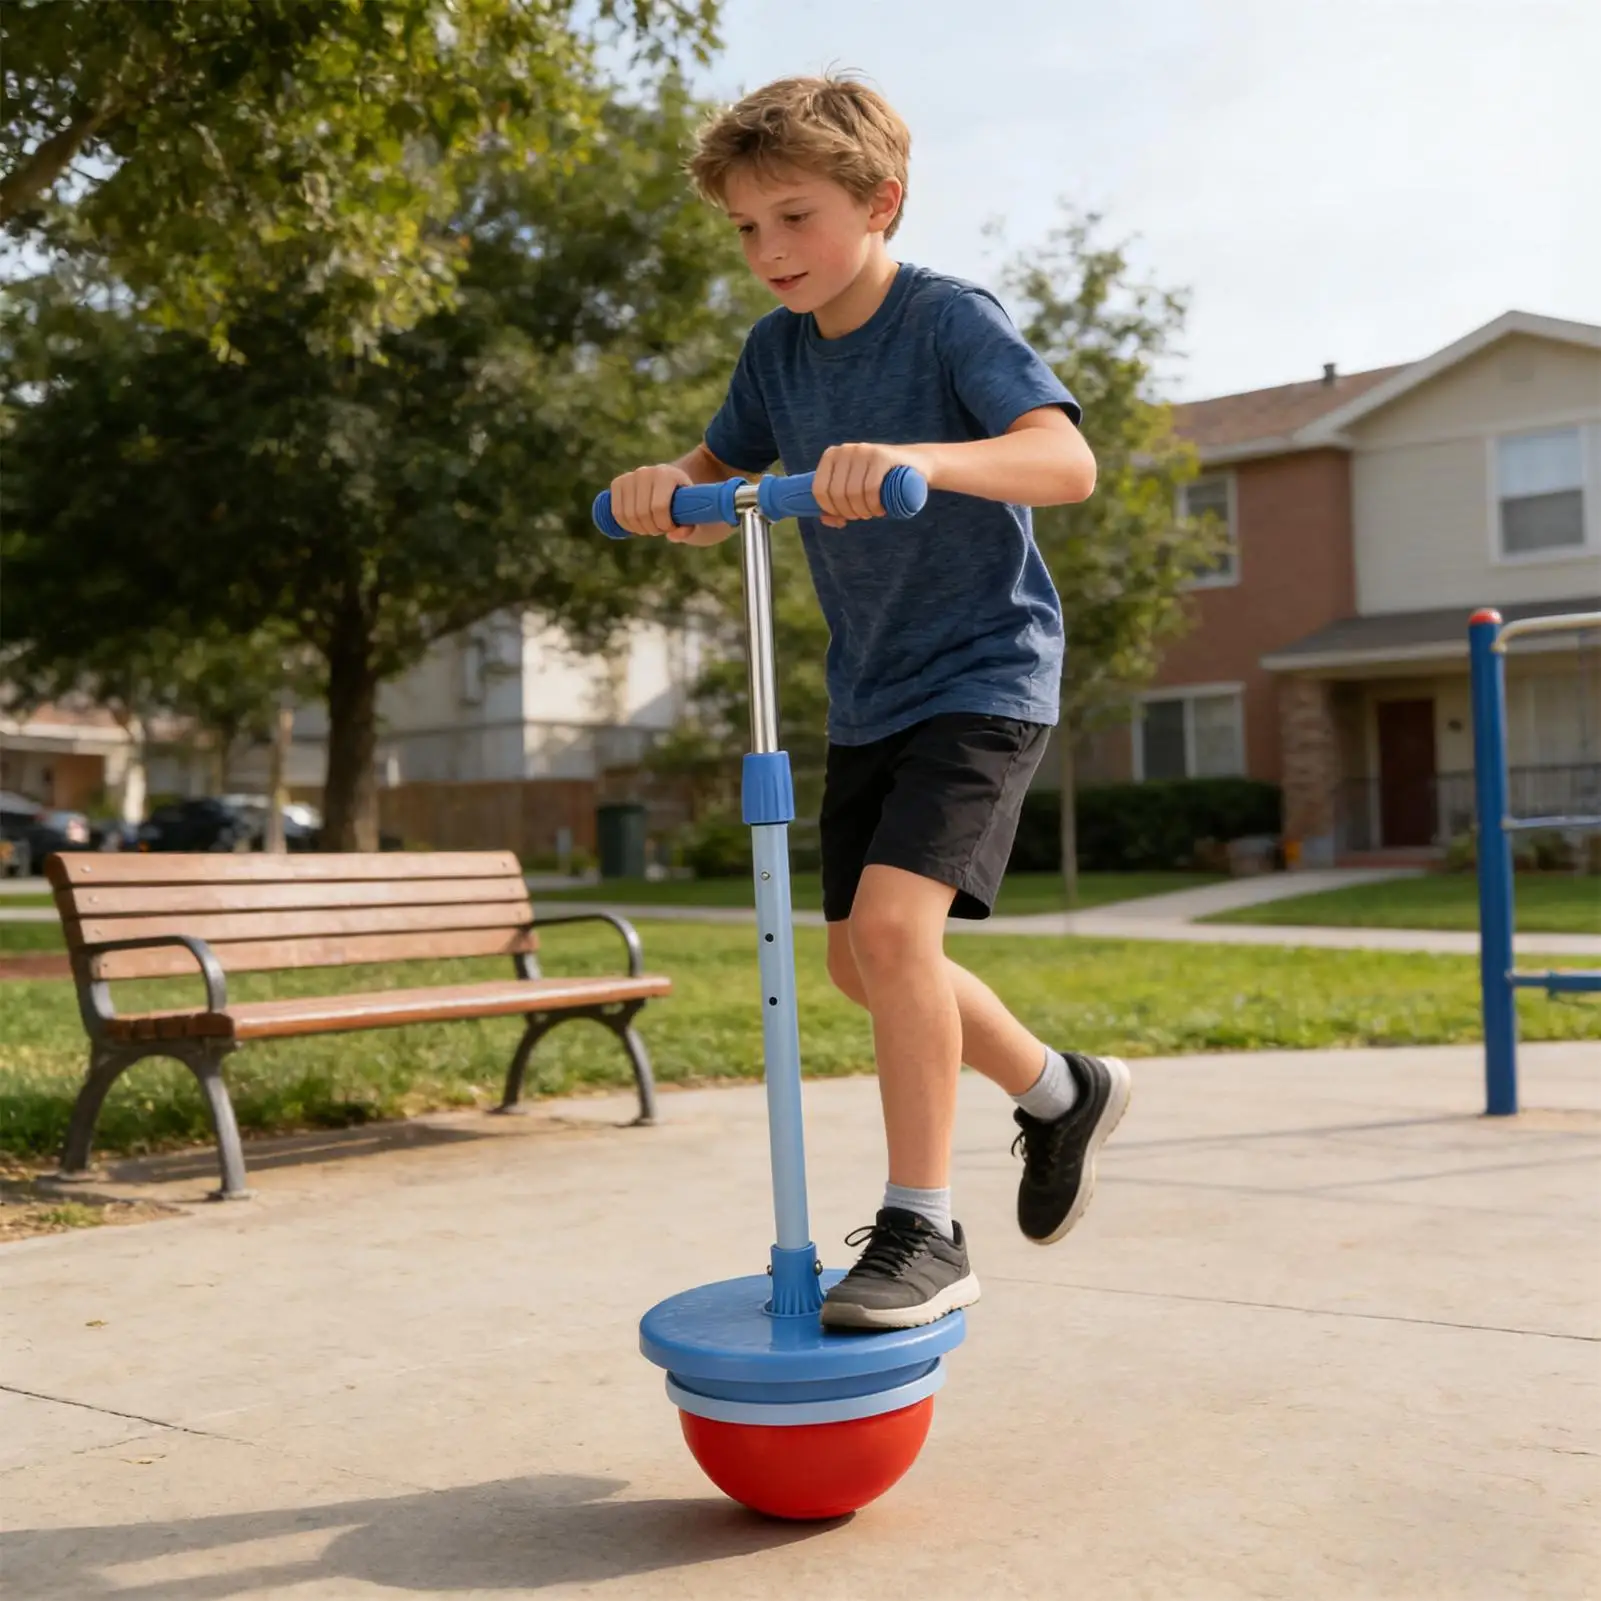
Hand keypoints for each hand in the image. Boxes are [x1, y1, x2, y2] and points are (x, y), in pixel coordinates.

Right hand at [608, 462, 695, 540]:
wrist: (671, 481)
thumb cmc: (685, 500)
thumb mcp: (694, 511)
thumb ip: (689, 527)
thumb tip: (672, 536)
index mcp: (666, 475)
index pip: (659, 507)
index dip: (664, 525)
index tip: (671, 528)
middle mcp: (645, 472)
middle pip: (642, 513)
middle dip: (652, 528)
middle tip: (660, 529)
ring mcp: (629, 476)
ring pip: (628, 515)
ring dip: (639, 529)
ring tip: (650, 527)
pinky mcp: (618, 483)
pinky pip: (616, 512)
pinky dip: (625, 524)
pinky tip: (636, 526)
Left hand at [811, 443, 931, 528]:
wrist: (916, 464)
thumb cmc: (880, 481)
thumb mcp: (855, 491)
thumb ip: (836, 506)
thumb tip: (824, 519)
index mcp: (832, 455)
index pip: (820, 489)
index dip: (830, 509)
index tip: (845, 516)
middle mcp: (845, 450)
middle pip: (837, 493)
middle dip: (849, 512)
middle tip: (863, 515)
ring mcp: (864, 451)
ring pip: (853, 492)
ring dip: (863, 511)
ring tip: (873, 513)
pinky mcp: (881, 456)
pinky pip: (870, 488)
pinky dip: (873, 505)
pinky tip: (880, 510)